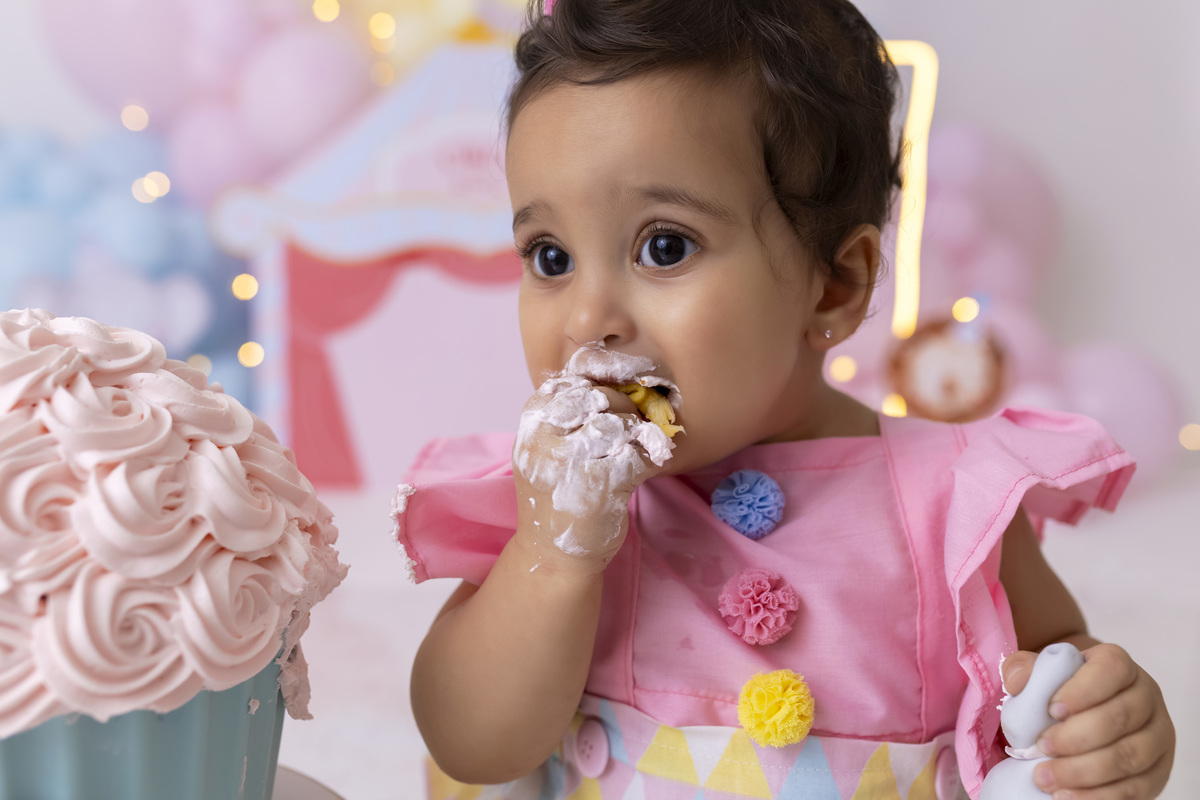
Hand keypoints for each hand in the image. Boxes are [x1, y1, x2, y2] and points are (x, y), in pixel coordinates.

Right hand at [513, 376, 664, 564]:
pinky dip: (649, 459)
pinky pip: (640, 453)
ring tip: (634, 451)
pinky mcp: (602, 484)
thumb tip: (616, 380)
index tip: (609, 408)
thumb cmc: (556, 495)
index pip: (575, 381)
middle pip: (602, 397)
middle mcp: (546, 438)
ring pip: (622, 423)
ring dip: (638, 435)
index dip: (600, 389)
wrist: (552, 555)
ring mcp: (573, 461)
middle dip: (623, 410)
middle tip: (629, 431)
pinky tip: (643, 470)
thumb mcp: (546, 448)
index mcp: (532, 423)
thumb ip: (569, 414)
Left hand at [1001, 643, 1174, 798]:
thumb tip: (1016, 682)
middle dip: (1076, 738)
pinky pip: (1136, 788)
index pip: (1111, 669)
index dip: (1082, 690)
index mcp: (1119, 666)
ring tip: (1045, 778)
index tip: (1051, 710)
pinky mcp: (1158, 770)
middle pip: (1120, 717)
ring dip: (1084, 772)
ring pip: (1130, 756)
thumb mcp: (1042, 673)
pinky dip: (1099, 796)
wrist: (1085, 716)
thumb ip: (1024, 669)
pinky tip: (1067, 796)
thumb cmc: (1062, 691)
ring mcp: (1157, 736)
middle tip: (1040, 748)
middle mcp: (1146, 697)